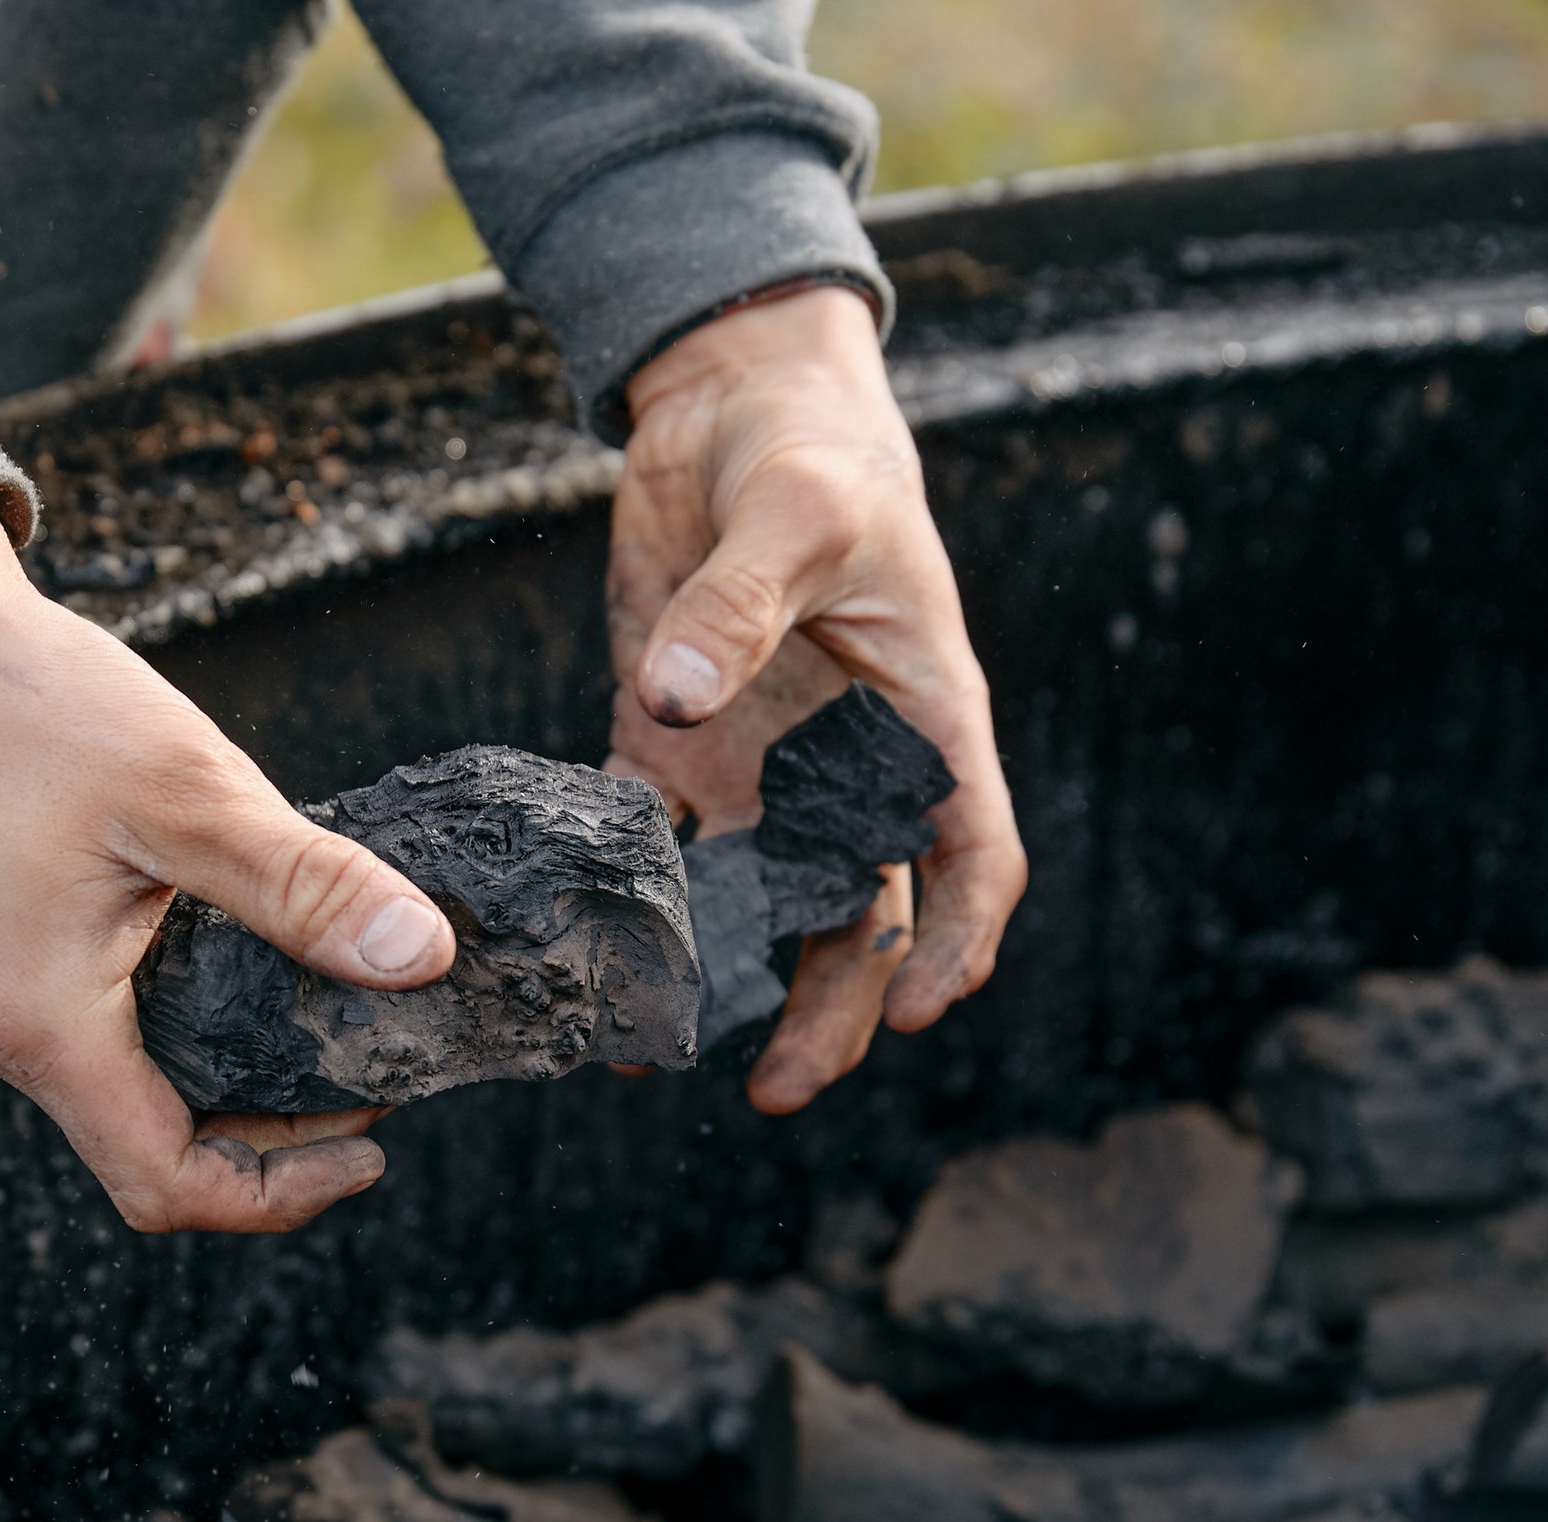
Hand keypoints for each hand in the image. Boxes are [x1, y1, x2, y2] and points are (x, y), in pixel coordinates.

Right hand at [0, 494, 455, 1232]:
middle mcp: (10, 1034)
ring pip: (137, 1103)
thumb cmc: (36, 705)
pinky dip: (201, 1042)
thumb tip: (426, 958)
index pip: (164, 1185)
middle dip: (276, 1145)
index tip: (373, 1143)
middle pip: (155, 1158)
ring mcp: (5, 1001)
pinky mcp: (16, 961)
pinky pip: (115, 1043)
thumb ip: (308, 885)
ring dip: (239, 1094)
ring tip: (340, 1033)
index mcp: (42, 1023)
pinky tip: (268, 976)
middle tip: (379, 1077)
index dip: (279, 1193)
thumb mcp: (192, 790)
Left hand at [607, 285, 1025, 1112]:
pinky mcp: (668, 744)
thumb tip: (677, 698)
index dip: (959, 941)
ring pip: (752, 907)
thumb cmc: (805, 446)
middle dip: (828, 1012)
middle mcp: (843, 766)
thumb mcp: (794, 510)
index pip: (971, 855)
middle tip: (779, 1092)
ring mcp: (756, 764)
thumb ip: (740, 607)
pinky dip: (617, 906)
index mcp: (921, 720)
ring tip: (655, 1056)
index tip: (925, 1010)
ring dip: (716, 985)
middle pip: (856, 917)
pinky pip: (647, 845)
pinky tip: (575, 964)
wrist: (728, 403)